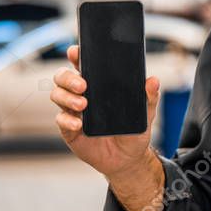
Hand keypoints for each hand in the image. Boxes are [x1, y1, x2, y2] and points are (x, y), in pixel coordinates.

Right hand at [51, 44, 160, 180]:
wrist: (128, 158)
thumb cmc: (133, 130)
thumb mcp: (145, 113)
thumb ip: (149, 97)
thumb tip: (153, 81)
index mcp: (98, 85)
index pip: (82, 65)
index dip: (76, 56)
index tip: (75, 52)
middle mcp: (81, 95)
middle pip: (62, 78)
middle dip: (68, 77)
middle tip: (83, 85)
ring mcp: (73, 112)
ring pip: (57, 95)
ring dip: (66, 97)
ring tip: (83, 104)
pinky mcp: (69, 130)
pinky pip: (60, 120)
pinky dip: (67, 120)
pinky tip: (78, 123)